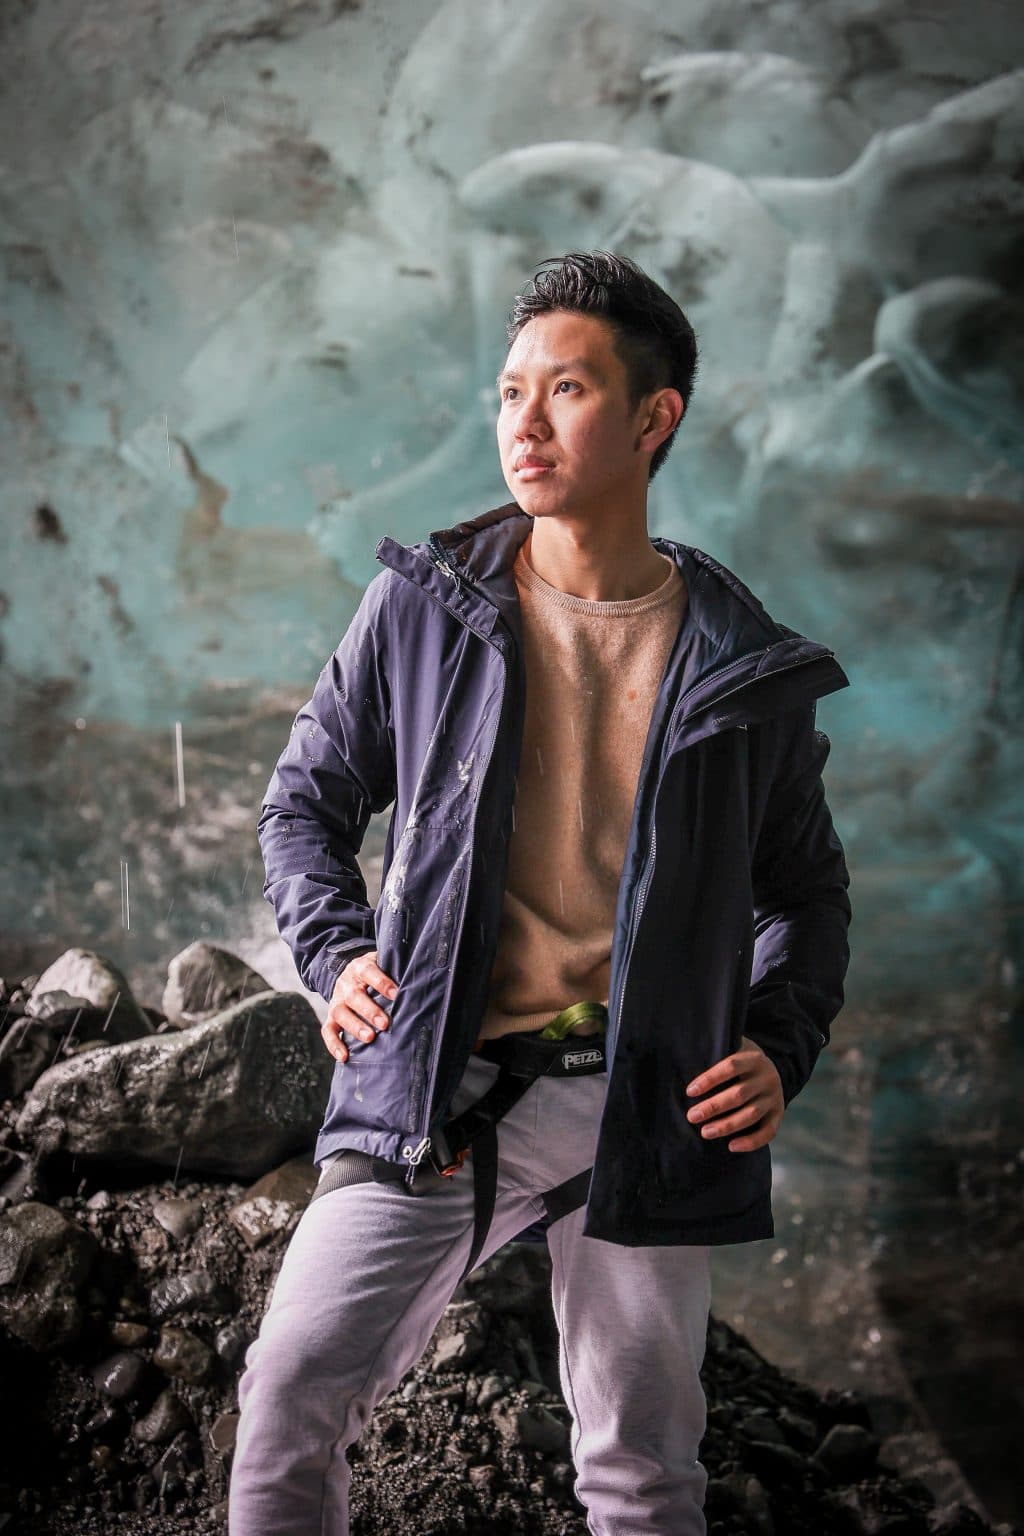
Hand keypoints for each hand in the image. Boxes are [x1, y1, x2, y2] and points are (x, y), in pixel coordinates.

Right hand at [323, 949, 398, 1063]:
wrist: (349, 975)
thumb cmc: (374, 974)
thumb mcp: (382, 964)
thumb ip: (396, 971)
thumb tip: (421, 981)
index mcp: (359, 967)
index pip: (368, 972)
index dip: (381, 982)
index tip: (396, 994)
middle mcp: (345, 984)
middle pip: (354, 995)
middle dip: (369, 1010)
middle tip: (384, 1024)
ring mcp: (336, 1001)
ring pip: (340, 1013)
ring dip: (355, 1026)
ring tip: (370, 1038)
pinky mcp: (330, 1017)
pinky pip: (328, 1030)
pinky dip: (334, 1044)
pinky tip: (345, 1056)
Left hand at [684, 1036, 783, 1151]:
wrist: (771, 1071)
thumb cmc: (741, 1063)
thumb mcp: (734, 1048)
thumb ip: (717, 1052)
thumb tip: (686, 1060)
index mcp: (754, 1059)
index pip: (731, 1066)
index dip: (710, 1079)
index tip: (690, 1091)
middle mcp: (767, 1078)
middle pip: (739, 1094)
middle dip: (713, 1107)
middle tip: (692, 1116)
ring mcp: (774, 1098)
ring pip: (751, 1114)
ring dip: (727, 1125)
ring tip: (705, 1132)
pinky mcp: (778, 1115)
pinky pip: (768, 1132)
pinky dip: (750, 1142)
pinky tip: (731, 1146)